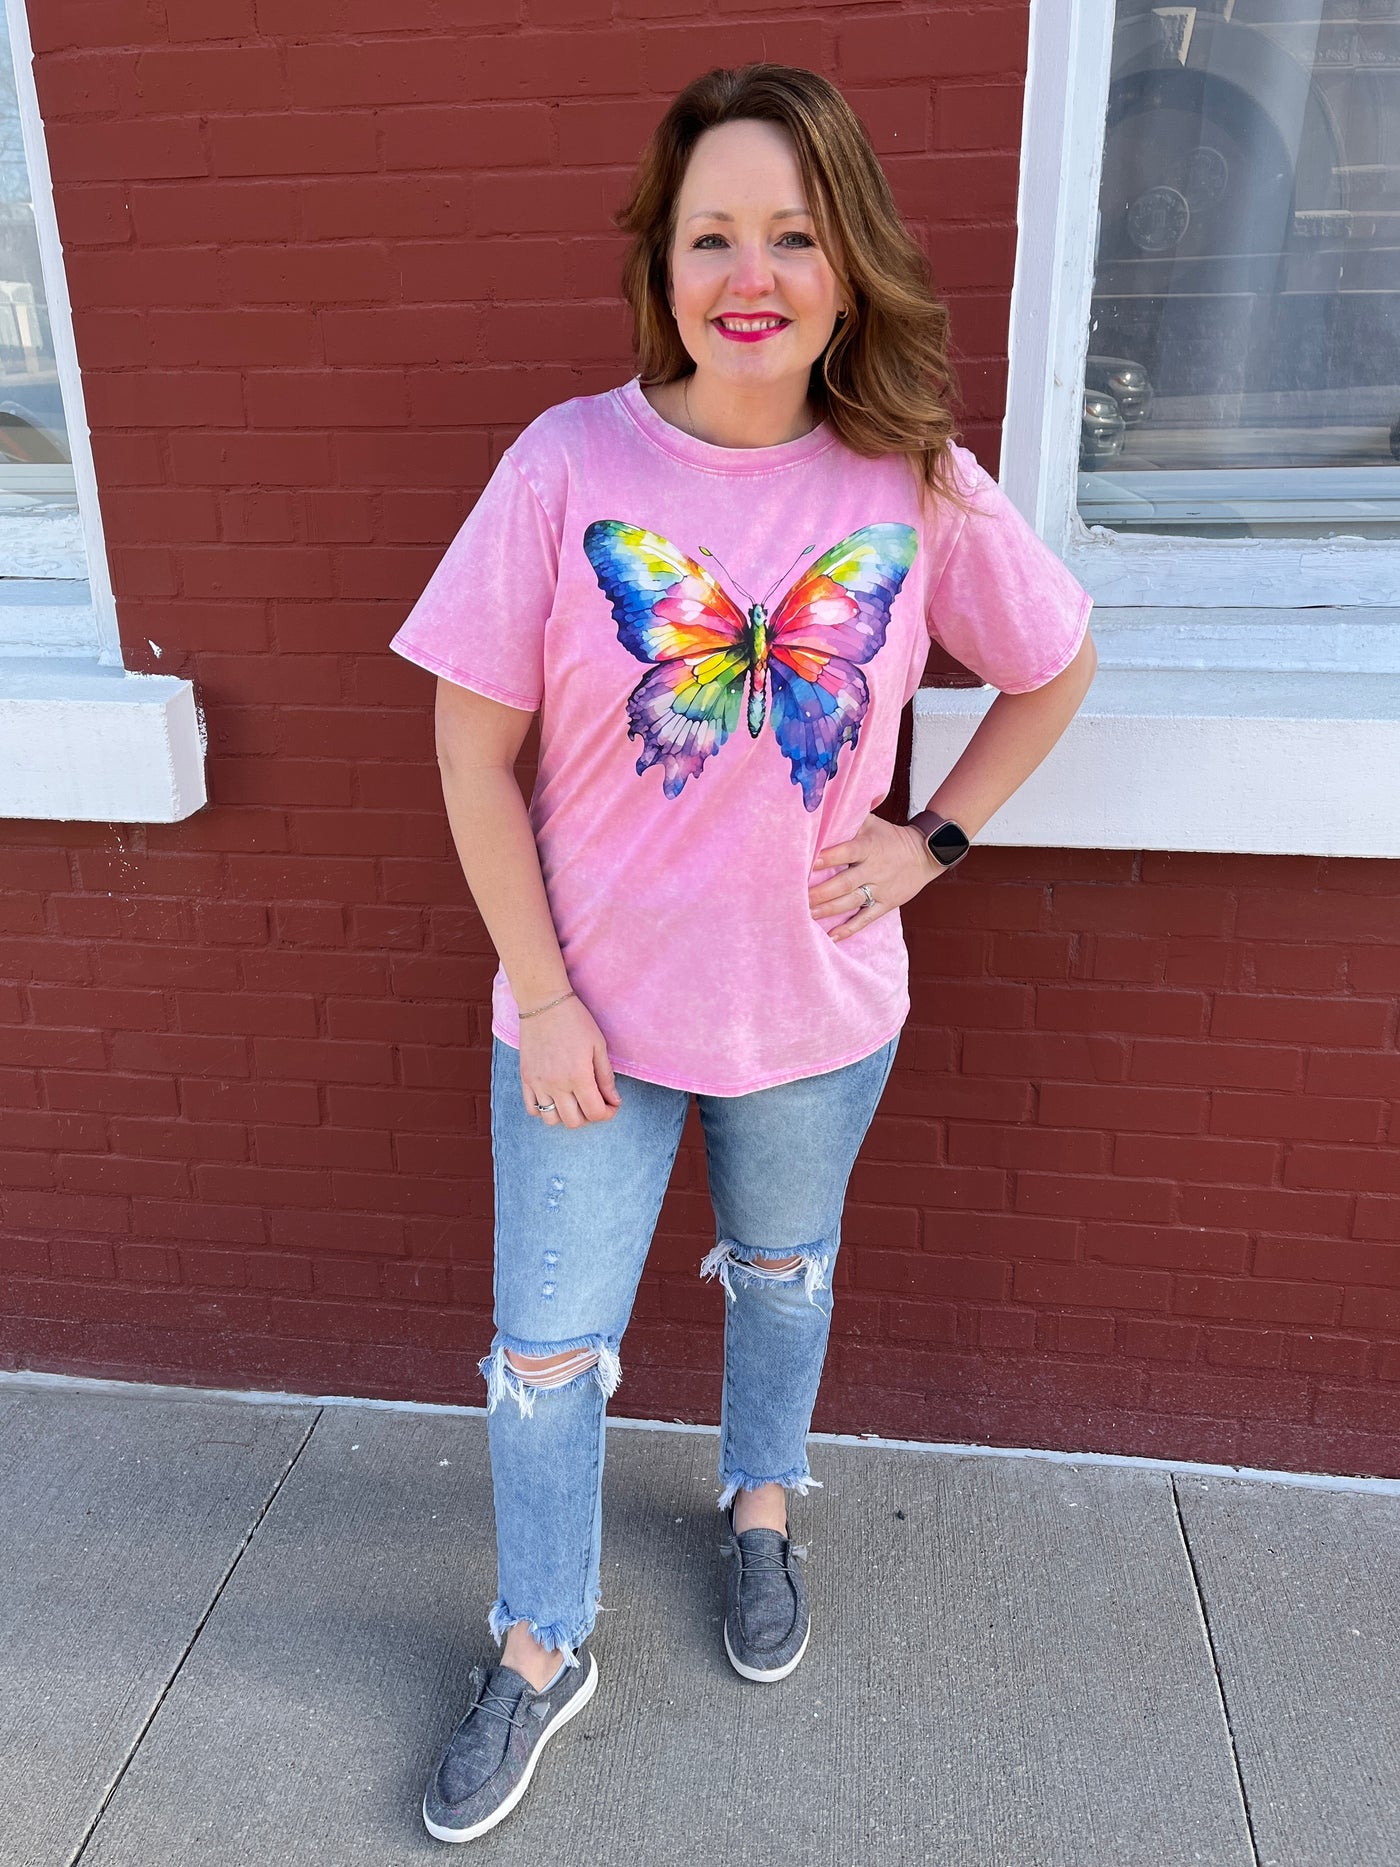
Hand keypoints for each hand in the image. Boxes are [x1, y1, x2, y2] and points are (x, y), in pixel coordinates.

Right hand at [517, 994, 621, 1128]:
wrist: (543, 1002)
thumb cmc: (575, 1020)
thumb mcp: (598, 1045)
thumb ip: (606, 1077)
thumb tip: (614, 1100)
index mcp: (578, 1076)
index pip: (595, 1113)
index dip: (608, 1113)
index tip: (612, 1104)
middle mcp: (556, 1084)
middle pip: (574, 1122)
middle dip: (590, 1116)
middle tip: (595, 1101)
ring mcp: (538, 1083)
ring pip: (552, 1120)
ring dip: (566, 1116)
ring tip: (574, 1101)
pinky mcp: (525, 1078)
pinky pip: (532, 1109)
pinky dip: (544, 1110)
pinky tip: (555, 1097)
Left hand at [808, 813, 945, 942]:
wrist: (926, 853)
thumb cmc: (890, 836)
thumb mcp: (872, 823)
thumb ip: (849, 819)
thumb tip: (821, 810)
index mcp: (869, 847)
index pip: (847, 852)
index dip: (829, 858)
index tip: (809, 863)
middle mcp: (874, 869)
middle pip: (845, 883)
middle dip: (821, 892)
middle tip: (798, 897)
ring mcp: (881, 889)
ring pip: (852, 902)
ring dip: (829, 910)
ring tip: (807, 914)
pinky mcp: (886, 904)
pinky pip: (866, 918)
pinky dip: (849, 928)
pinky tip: (832, 936)